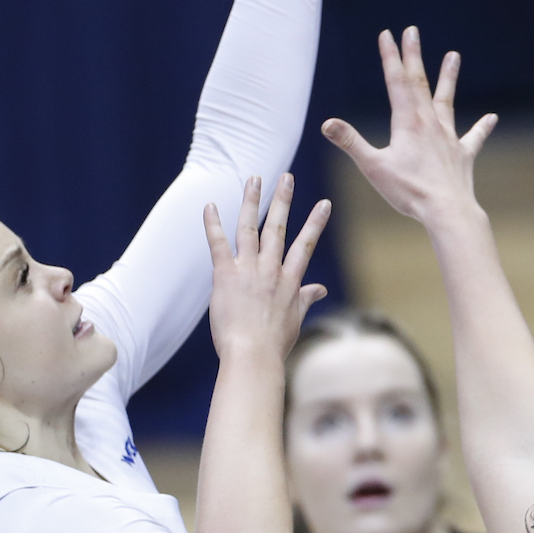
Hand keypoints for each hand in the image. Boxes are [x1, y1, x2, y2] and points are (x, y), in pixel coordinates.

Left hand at [204, 174, 331, 361]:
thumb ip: (306, 299)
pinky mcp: (226, 275)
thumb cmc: (274, 344)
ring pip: (250, 227)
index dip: (315, 222)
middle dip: (283, 200)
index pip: (305, 244)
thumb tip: (321, 290)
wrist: (253, 355)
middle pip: (278, 227)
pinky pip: (218, 243)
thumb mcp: (295, 319)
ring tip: (254, 178)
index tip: (324, 203)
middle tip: (286, 177)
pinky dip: (212, 224)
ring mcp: (248, 270)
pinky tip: (209, 205)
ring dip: (252, 201)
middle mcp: (271, 269)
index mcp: (290, 281)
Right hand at [322, 28, 494, 227]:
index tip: (387, 34)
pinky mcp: (462, 155)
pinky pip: (474, 137)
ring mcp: (449, 138)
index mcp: (408, 122)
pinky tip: (491, 118)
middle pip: (420, 83)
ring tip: (454, 56)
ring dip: (448, 78)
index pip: (397, 81)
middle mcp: (430, 123)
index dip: (391, 57)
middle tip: (412, 31)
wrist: (447, 210)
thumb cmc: (409, 191)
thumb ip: (351, 142)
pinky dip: (482, 127)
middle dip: (413, 56)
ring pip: (447, 101)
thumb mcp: (373, 167)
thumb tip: (326, 123)